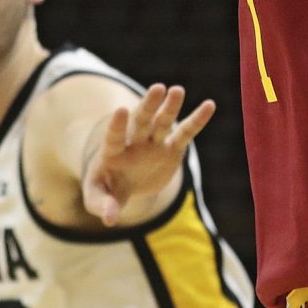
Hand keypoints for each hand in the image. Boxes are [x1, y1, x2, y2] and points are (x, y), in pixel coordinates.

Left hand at [82, 84, 215, 225]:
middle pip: (141, 121)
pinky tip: (209, 105)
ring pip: (162, 122)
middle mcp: (134, 142)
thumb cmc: (108, 189)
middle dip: (149, 105)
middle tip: (158, 88)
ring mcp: (154, 143)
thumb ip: (102, 205)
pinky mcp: (171, 148)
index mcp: (112, 152)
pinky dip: (197, 120)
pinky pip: (185, 133)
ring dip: (170, 107)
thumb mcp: (98, 198)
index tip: (122, 110)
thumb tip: (110, 219)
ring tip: (178, 90)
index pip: (114, 136)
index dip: (118, 125)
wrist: (124, 181)